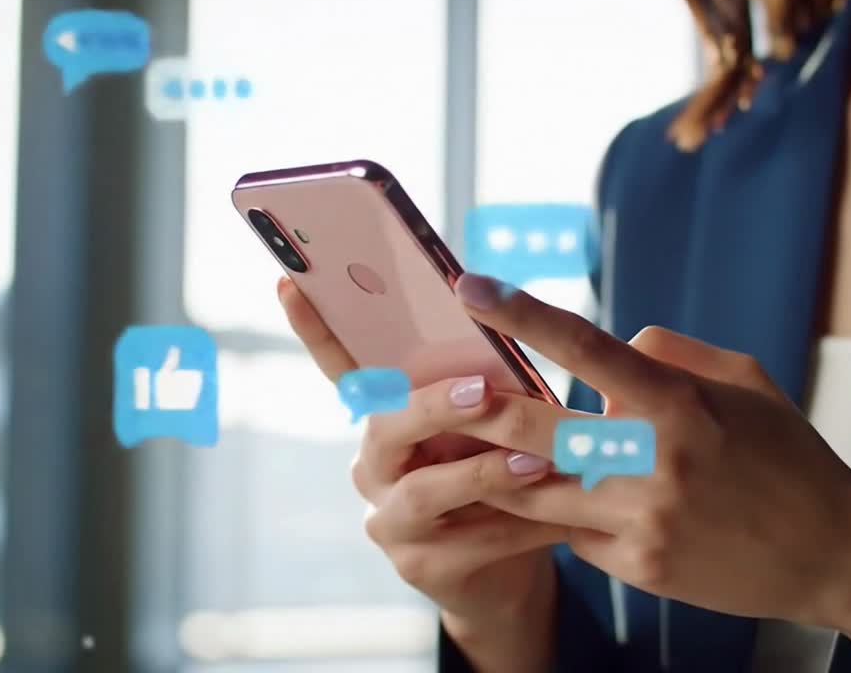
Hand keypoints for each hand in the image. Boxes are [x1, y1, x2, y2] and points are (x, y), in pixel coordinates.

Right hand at [276, 277, 564, 671]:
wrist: (509, 570)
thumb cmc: (501, 475)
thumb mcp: (492, 425)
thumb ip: (488, 386)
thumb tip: (508, 329)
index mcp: (385, 419)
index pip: (343, 369)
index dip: (314, 330)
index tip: (289, 281)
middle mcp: (372, 466)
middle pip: (384, 428)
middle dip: (433, 407)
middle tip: (481, 391)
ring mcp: (387, 519)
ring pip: (425, 491)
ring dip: (485, 473)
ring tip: (538, 463)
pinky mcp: (419, 566)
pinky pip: (469, 540)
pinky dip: (519, 524)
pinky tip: (561, 519)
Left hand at [451, 273, 850, 669]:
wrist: (834, 554)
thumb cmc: (789, 458)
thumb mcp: (746, 383)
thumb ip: (672, 355)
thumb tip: (616, 345)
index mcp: (680, 404)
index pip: (586, 347)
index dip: (522, 314)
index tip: (473, 288)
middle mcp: (653, 462)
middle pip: (536, 429)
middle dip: (476, 406)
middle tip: (430, 386)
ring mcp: (641, 522)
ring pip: (537, 491)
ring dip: (499, 468)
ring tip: (467, 446)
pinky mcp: (637, 569)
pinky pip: (572, 533)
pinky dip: (564, 514)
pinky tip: (569, 504)